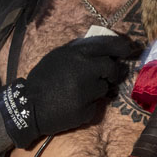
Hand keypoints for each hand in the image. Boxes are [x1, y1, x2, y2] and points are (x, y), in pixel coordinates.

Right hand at [0, 35, 133, 146]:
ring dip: (95, 91)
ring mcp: (85, 92)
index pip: (107, 45)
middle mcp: (83, 70)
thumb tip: (104, 48)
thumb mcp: (58, 56)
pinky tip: (72, 106)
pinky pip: (95, 107)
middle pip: (110, 68)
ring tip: (76, 93)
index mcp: (76, 54)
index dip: (121, 46)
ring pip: (103, 89)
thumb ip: (80, 51)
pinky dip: (88, 107)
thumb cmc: (43, 79)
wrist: (27, 107)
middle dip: (112, 73)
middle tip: (108, 77)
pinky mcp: (84, 111)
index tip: (129, 49)